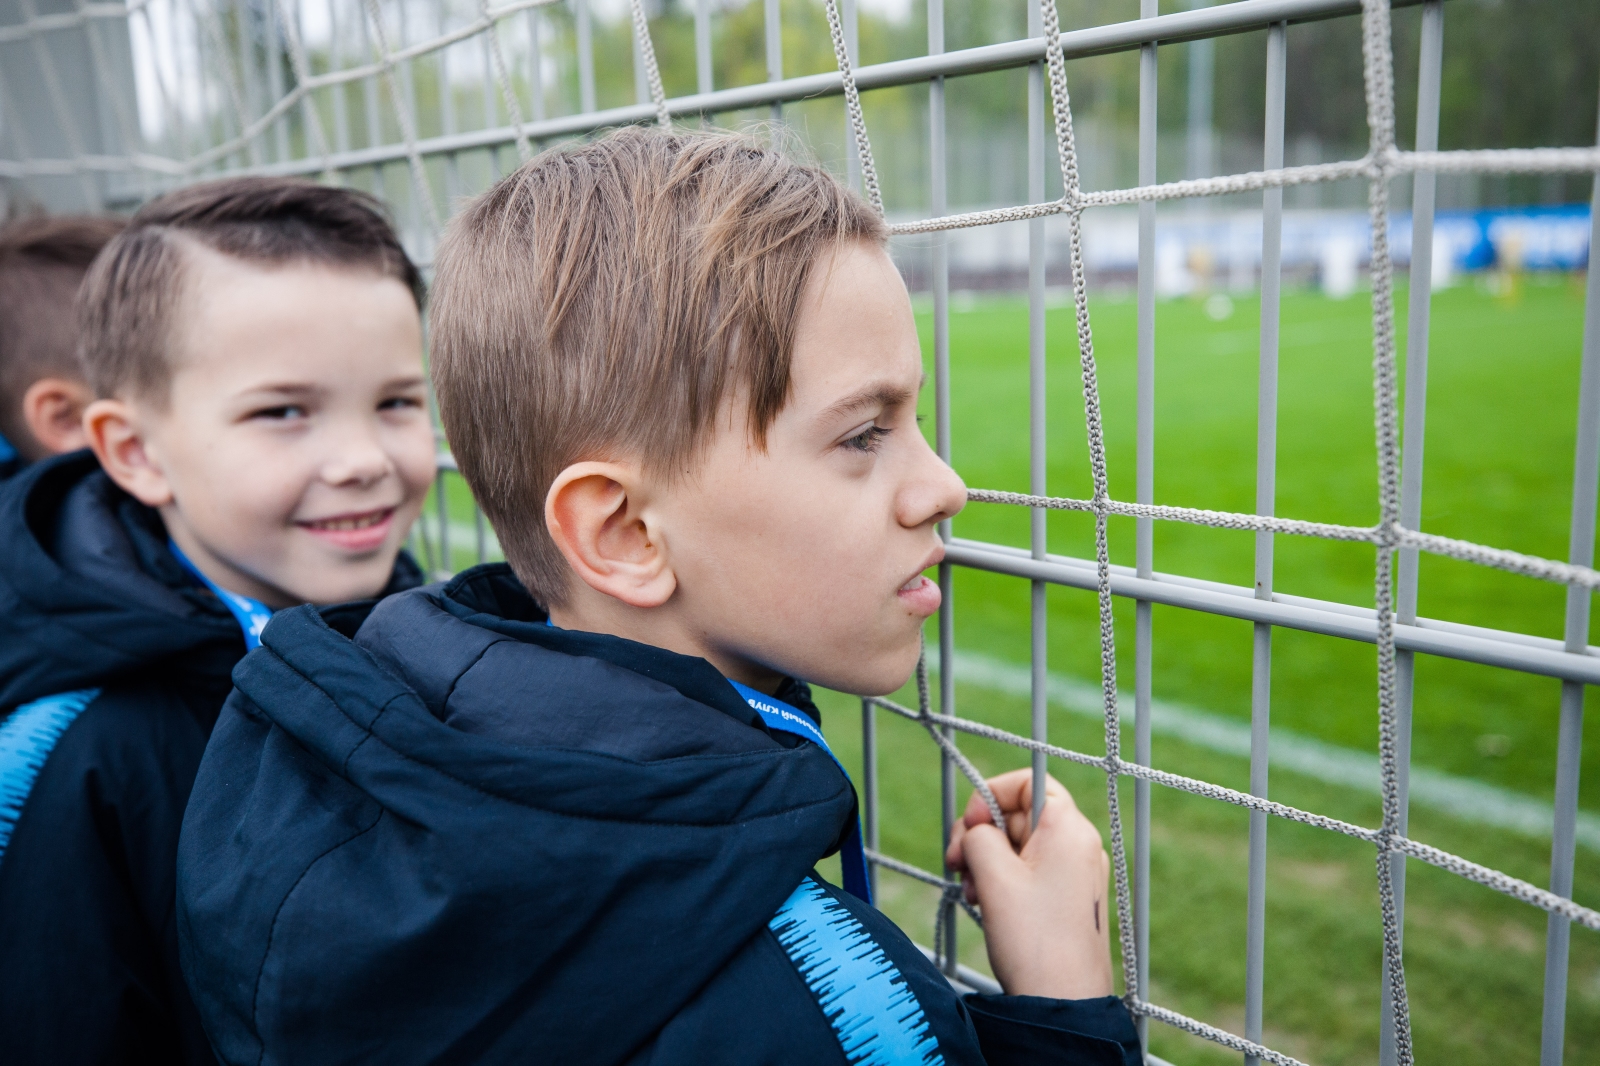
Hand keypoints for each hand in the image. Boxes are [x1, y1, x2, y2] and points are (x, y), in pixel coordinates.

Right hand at [944, 768, 1112, 998]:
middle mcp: (1079, 843)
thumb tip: (977, 830)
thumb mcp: (993, 876)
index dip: (991, 793)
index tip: (969, 824)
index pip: (1029, 780)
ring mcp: (1076, 872)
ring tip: (970, 891)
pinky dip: (1002, 879)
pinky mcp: (1068, 898)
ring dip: (987, 860)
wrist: (1063, 1002)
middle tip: (955, 863)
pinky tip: (984, 902)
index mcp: (1068, 828)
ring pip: (1020, 844)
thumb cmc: (1033, 938)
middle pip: (1019, 813)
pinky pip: (1030, 871)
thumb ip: (978, 835)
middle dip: (981, 833)